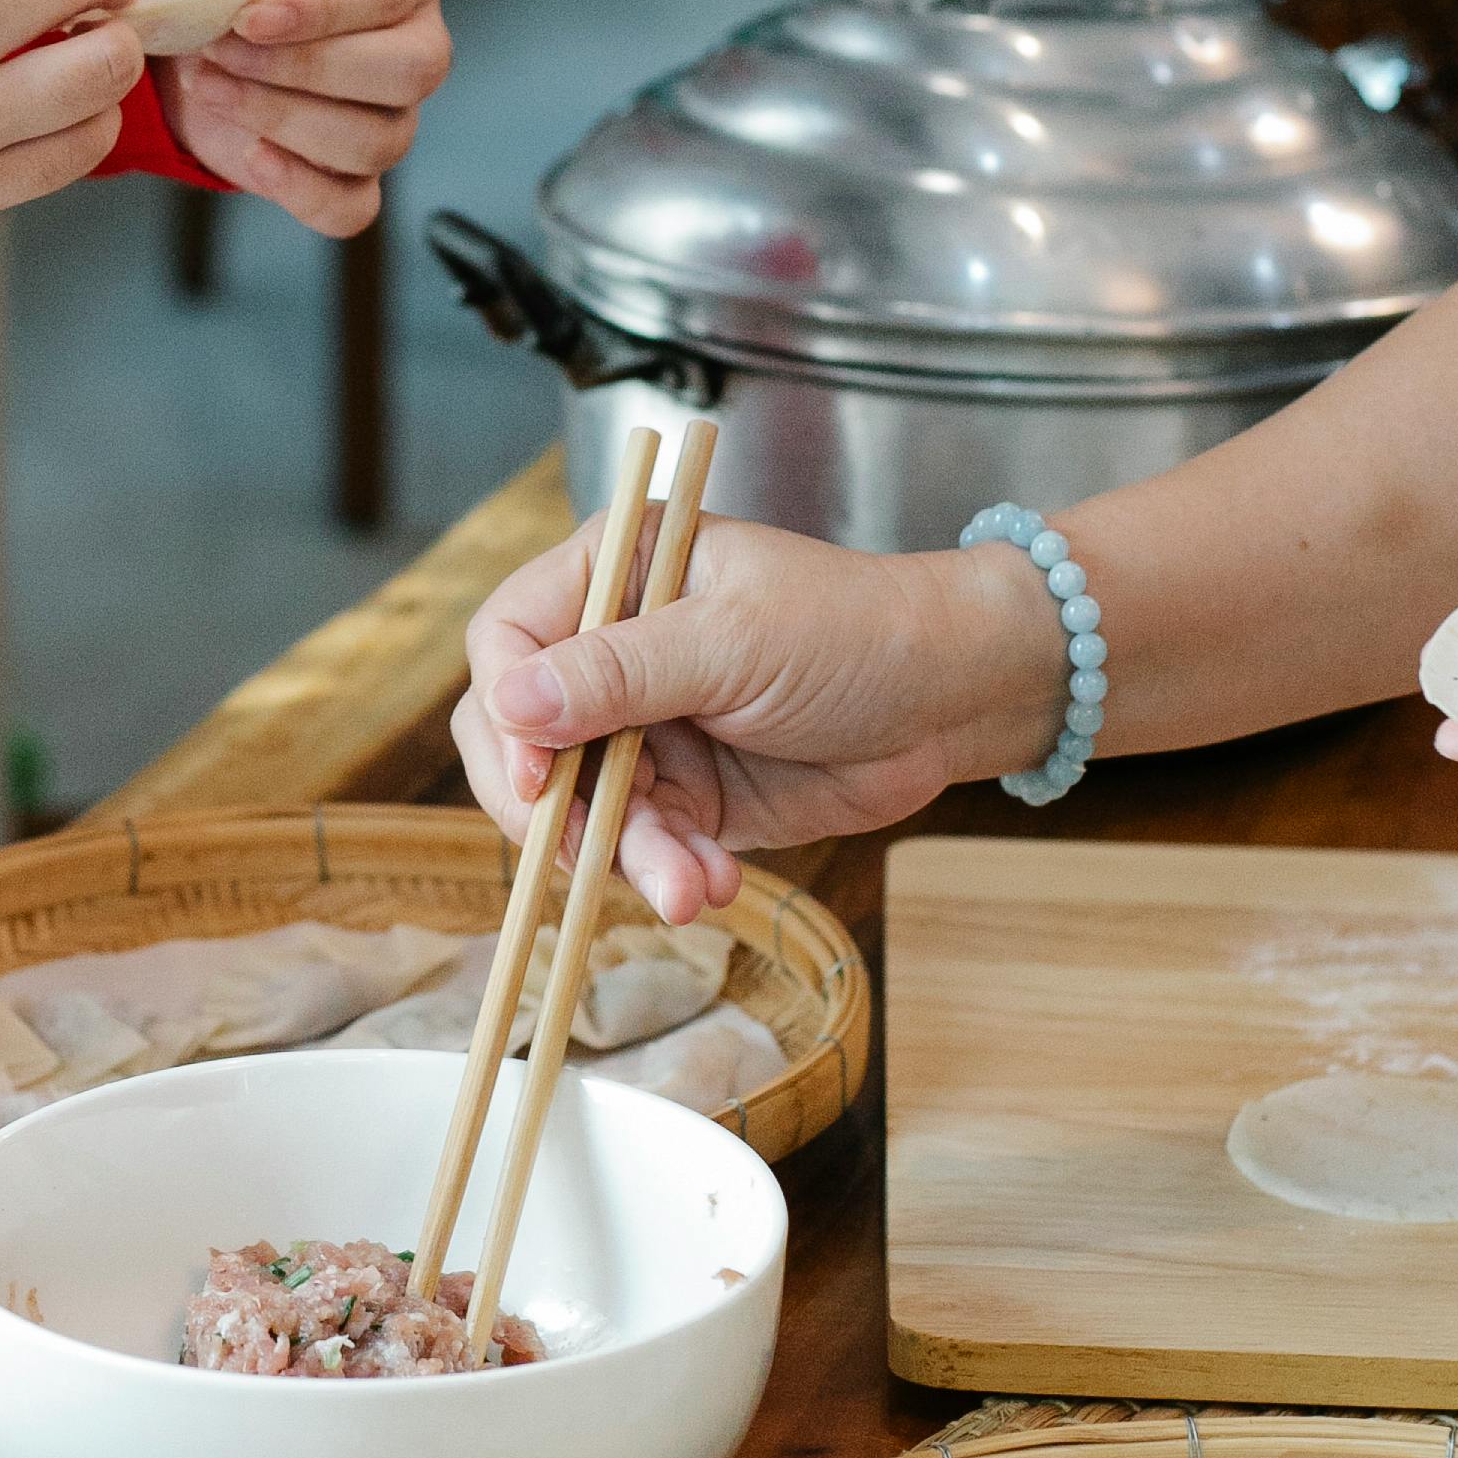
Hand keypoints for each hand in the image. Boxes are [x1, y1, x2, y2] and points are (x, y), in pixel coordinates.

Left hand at [144, 0, 450, 240]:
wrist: (197, 26)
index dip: (324, 11)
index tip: (250, 19)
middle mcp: (414, 42)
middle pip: (408, 73)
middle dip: (305, 68)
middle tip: (221, 50)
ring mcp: (391, 115)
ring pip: (377, 142)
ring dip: (281, 119)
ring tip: (209, 83)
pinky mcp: (352, 174)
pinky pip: (352, 207)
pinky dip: (300, 190)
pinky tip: (251, 154)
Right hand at [453, 513, 1067, 920]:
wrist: (951, 699)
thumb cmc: (856, 631)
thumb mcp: (735, 642)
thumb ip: (622, 672)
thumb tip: (511, 700)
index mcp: (614, 572)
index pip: (507, 637)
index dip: (506, 712)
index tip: (537, 777)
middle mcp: (612, 649)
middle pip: (520, 735)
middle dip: (551, 805)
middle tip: (582, 854)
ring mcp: (642, 727)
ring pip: (578, 807)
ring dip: (625, 854)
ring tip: (688, 885)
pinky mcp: (681, 795)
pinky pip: (638, 845)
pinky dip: (668, 873)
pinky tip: (713, 882)